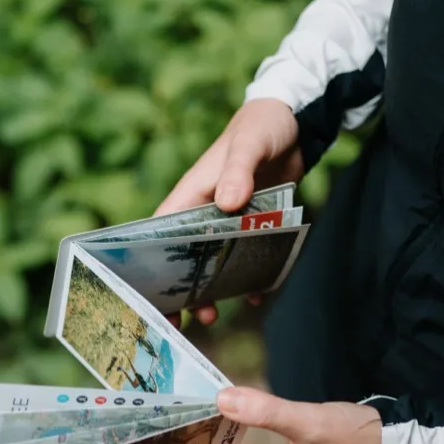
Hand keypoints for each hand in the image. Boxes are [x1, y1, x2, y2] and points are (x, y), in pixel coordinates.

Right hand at [157, 100, 304, 326]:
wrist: (295, 121)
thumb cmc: (262, 125)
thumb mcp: (250, 144)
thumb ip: (237, 170)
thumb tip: (225, 202)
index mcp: (192, 192)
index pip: (161, 232)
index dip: (151, 264)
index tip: (147, 295)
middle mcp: (205, 210)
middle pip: (183, 257)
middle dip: (178, 289)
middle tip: (177, 322)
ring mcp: (229, 220)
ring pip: (213, 262)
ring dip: (210, 289)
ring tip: (212, 316)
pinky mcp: (253, 224)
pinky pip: (246, 257)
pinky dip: (249, 278)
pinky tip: (255, 297)